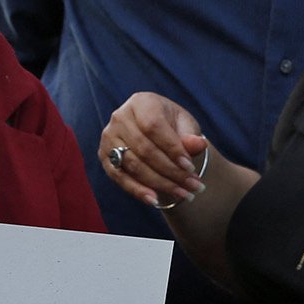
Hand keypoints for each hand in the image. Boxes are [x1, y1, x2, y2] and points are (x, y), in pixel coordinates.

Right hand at [100, 94, 207, 208]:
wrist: (155, 135)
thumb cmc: (172, 127)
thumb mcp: (185, 127)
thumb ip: (191, 136)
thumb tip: (199, 145)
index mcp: (141, 102)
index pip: (153, 126)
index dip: (172, 148)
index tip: (190, 167)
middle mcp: (120, 117)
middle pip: (144, 149)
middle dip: (171, 171)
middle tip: (193, 187)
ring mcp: (109, 137)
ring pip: (134, 166)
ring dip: (160, 184)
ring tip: (183, 194)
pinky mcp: (104, 156)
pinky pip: (120, 177)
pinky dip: (138, 190)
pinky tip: (155, 200)